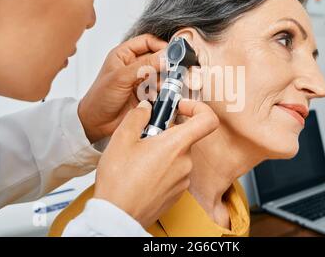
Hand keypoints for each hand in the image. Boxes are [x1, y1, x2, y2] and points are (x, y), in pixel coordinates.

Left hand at [78, 34, 166, 143]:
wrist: (97, 124)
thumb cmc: (99, 98)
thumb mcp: (121, 77)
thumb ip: (144, 65)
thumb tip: (165, 56)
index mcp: (124, 54)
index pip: (148, 41)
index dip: (160, 45)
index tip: (172, 53)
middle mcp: (134, 65)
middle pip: (158, 58)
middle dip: (166, 64)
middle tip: (171, 71)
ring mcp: (142, 80)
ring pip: (162, 74)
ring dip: (165, 80)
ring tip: (160, 86)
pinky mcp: (147, 94)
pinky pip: (161, 89)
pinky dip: (163, 92)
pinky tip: (157, 96)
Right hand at [93, 99, 218, 228]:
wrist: (117, 216)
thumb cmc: (119, 180)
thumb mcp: (122, 139)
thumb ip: (137, 117)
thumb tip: (146, 108)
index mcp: (176, 146)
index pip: (208, 120)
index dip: (198, 108)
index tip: (180, 108)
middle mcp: (185, 163)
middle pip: (185, 138)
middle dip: (166, 133)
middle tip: (145, 136)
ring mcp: (183, 180)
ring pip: (178, 155)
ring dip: (163, 151)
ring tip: (139, 158)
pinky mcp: (177, 194)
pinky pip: (175, 172)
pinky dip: (163, 167)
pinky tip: (142, 173)